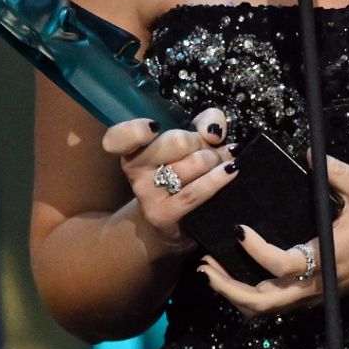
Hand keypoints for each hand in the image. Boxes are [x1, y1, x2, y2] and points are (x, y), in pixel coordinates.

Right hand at [104, 108, 234, 251]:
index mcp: (134, 148)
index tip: (154, 127)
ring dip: (215, 160)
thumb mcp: (193, 142)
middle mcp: (135, 171)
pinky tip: (230, 172)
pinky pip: (194, 193)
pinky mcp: (162, 215)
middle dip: (201, 142)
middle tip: (208, 149)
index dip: (133, 130)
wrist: (177, 223)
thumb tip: (212, 130)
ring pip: (191, 164)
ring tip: (222, 163)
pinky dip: (216, 180)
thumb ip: (204, 124)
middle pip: (175, 141)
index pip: (117, 139)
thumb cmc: (185, 174)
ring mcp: (146, 195)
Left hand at [196, 154, 348, 316]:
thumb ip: (337, 172)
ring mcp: (309, 296)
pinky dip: (246, 296)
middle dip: (228, 288)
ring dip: (233, 295)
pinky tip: (231, 277)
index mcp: (322, 260)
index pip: (279, 264)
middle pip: (261, 303)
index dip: (254, 249)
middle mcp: (312, 285)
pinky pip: (271, 305)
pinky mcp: (308, 297)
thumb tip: (306, 154)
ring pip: (263, 310)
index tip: (238, 229)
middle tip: (205, 265)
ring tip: (209, 272)